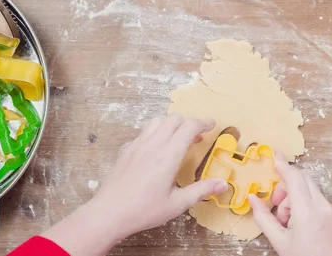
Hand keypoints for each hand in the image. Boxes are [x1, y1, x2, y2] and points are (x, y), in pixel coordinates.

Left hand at [94, 114, 227, 235]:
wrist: (109, 212)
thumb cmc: (144, 210)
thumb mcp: (177, 204)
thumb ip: (201, 191)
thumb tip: (223, 184)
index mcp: (168, 155)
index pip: (189, 127)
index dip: (203, 123)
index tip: (212, 125)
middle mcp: (153, 144)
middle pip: (174, 118)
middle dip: (188, 122)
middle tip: (197, 135)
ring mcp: (137, 145)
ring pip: (157, 121)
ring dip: (171, 124)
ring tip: (178, 138)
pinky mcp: (126, 150)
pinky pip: (144, 132)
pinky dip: (156, 132)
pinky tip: (156, 149)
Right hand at [248, 154, 331, 255]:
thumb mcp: (279, 241)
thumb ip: (263, 217)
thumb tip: (252, 199)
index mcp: (307, 211)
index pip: (294, 177)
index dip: (282, 164)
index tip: (274, 155)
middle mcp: (322, 206)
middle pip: (302, 179)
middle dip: (285, 185)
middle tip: (275, 202)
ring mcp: (330, 210)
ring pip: (308, 189)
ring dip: (294, 197)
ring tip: (287, 221)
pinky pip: (316, 199)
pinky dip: (303, 205)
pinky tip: (298, 224)